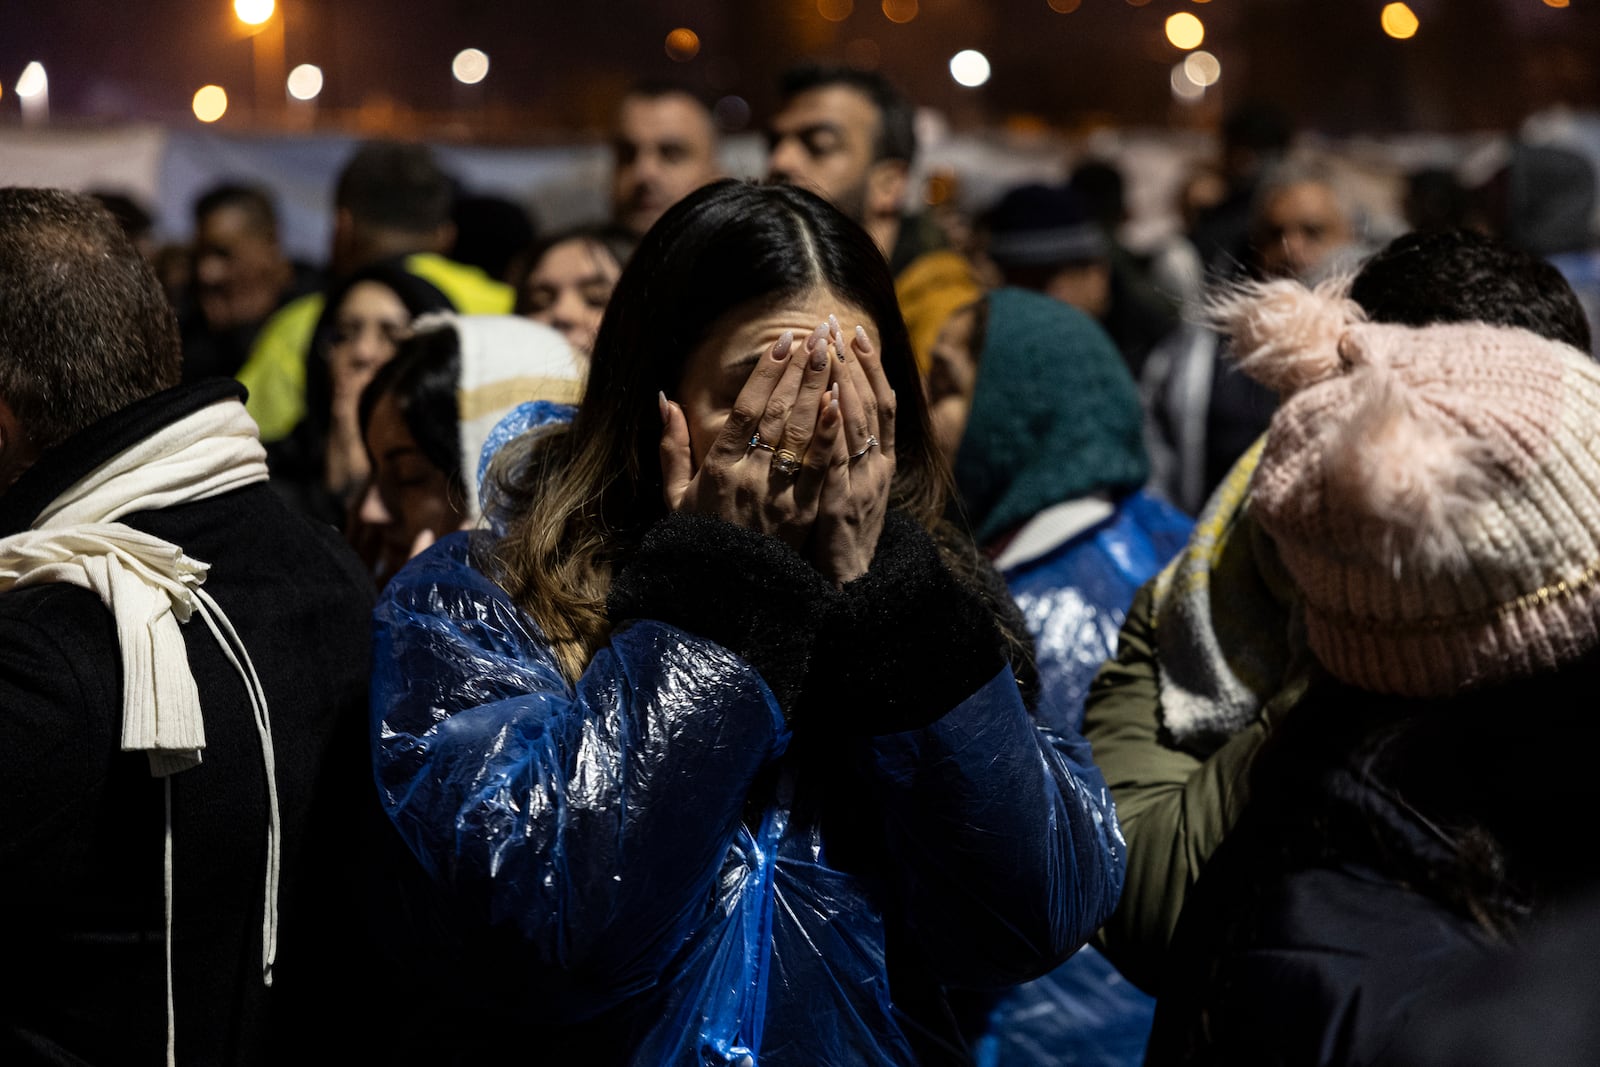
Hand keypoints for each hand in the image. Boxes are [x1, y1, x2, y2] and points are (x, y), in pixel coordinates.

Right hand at [659, 324, 842, 550]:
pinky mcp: (804, 514)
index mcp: (717, 470)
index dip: (765, 374)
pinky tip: (840, 403)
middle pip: (777, 413)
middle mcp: (749, 477)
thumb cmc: (698, 542)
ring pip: (800, 434)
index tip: (781, 342)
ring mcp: (778, 496)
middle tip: (817, 334)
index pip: (745, 411)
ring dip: (818, 389)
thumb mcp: (673, 497)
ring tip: (831, 354)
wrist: (726, 597)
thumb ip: (671, 448)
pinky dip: (829, 435)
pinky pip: (819, 468)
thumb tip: (665, 400)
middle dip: (799, 370)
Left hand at [813, 317, 893, 584]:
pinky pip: (838, 461)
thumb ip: (843, 454)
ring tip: (830, 346)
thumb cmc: (839, 539)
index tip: (853, 332)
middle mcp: (877, 469)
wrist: (849, 590)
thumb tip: (835, 412)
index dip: (869, 367)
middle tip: (835, 324)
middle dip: (852, 362)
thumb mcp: (850, 491)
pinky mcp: (841, 506)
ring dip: (845, 382)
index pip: (880, 404)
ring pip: (857, 425)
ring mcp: (862, 486)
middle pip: (870, 405)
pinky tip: (830, 400)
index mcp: (879, 463)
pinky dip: (836, 430)